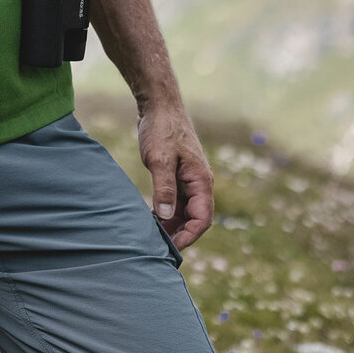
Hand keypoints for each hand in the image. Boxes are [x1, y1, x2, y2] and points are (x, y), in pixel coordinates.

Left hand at [138, 103, 213, 249]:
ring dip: (172, 224)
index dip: (189, 236)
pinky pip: (176, 200)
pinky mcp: (177, 175)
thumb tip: (167, 216)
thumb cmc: (161, 130)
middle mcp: (199, 183)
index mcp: (201, 181)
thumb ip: (164, 188)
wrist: (159, 106)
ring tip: (152, 235)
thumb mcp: (160, 159)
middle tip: (158, 246)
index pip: (202, 219)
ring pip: (185, 210)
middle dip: (179, 233)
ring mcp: (189, 179)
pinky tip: (151, 217)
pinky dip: (166, 211)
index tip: (171, 246)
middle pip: (194, 218)